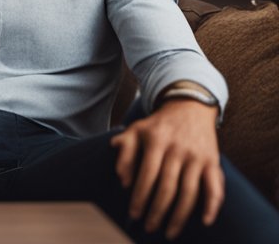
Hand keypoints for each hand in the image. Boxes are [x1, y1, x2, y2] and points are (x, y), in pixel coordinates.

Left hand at [110, 98, 223, 238]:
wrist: (189, 107)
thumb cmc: (157, 124)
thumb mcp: (135, 130)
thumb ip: (124, 150)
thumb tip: (122, 179)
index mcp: (156, 141)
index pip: (147, 175)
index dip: (140, 196)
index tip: (133, 214)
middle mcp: (178, 150)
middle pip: (168, 187)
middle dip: (157, 211)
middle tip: (150, 228)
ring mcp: (197, 157)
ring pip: (190, 192)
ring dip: (180, 215)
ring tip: (169, 232)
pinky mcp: (213, 162)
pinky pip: (216, 187)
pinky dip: (213, 205)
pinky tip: (205, 221)